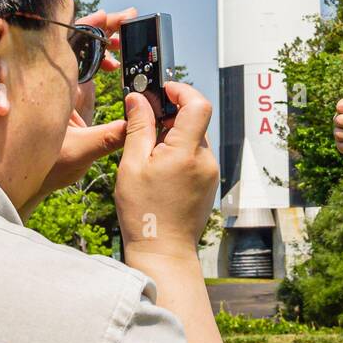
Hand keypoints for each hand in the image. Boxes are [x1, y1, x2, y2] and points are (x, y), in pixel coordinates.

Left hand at [18, 7, 134, 218]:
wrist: (21, 180)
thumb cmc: (38, 166)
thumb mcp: (79, 150)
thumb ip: (109, 137)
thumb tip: (136, 124)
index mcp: (50, 83)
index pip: (71, 42)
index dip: (91, 25)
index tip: (111, 17)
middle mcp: (52, 78)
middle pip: (78, 41)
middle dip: (103, 27)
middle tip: (128, 20)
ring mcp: (58, 84)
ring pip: (80, 52)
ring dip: (103, 43)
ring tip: (125, 41)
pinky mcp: (64, 95)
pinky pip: (82, 67)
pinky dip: (100, 60)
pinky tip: (115, 66)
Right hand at [114, 80, 218, 257]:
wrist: (163, 251)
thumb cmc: (144, 213)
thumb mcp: (132, 165)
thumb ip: (138, 127)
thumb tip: (138, 99)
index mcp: (187, 152)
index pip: (197, 104)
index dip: (181, 91)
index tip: (162, 90)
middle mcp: (206, 159)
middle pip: (194, 120)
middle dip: (170, 116)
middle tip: (145, 125)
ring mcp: (210, 172)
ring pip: (194, 138)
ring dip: (174, 136)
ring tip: (149, 157)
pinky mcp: (209, 182)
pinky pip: (196, 156)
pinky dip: (179, 153)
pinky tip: (160, 171)